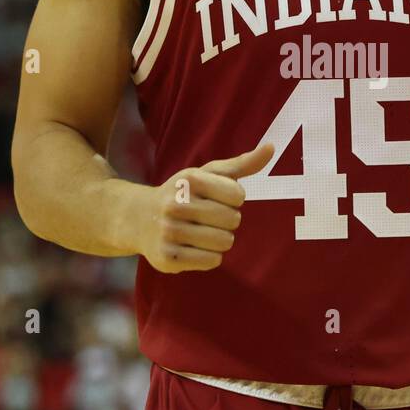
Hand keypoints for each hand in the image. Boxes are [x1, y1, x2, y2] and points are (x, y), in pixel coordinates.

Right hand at [140, 142, 274, 273]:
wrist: (139, 219)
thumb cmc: (183, 194)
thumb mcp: (208, 174)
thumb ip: (242, 163)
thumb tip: (271, 148)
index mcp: (189, 180)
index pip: (238, 196)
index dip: (233, 199)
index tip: (215, 198)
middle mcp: (176, 204)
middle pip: (233, 220)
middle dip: (226, 221)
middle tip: (206, 217)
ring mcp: (170, 232)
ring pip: (224, 242)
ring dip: (219, 240)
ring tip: (200, 232)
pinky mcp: (168, 257)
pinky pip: (212, 261)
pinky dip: (209, 256)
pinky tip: (193, 247)